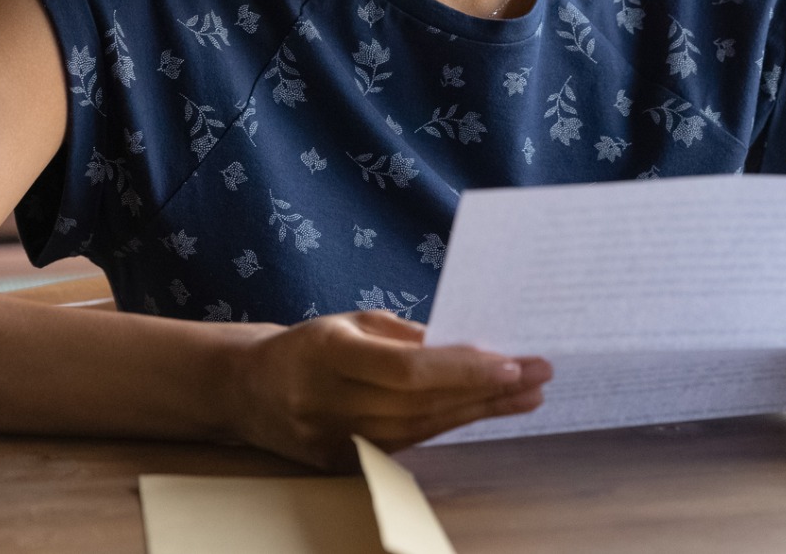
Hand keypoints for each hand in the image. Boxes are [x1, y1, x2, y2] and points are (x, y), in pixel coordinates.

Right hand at [232, 310, 551, 468]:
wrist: (246, 389)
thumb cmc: (308, 345)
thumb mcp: (351, 322)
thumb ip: (406, 336)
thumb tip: (467, 345)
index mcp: (328, 354)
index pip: (407, 370)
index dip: (462, 369)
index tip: (511, 362)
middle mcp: (329, 402)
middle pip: (422, 403)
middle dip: (486, 390)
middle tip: (539, 373)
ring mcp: (334, 440)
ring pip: (421, 428)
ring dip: (479, 411)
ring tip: (527, 394)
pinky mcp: (342, 464)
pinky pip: (408, 443)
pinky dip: (450, 424)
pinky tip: (485, 411)